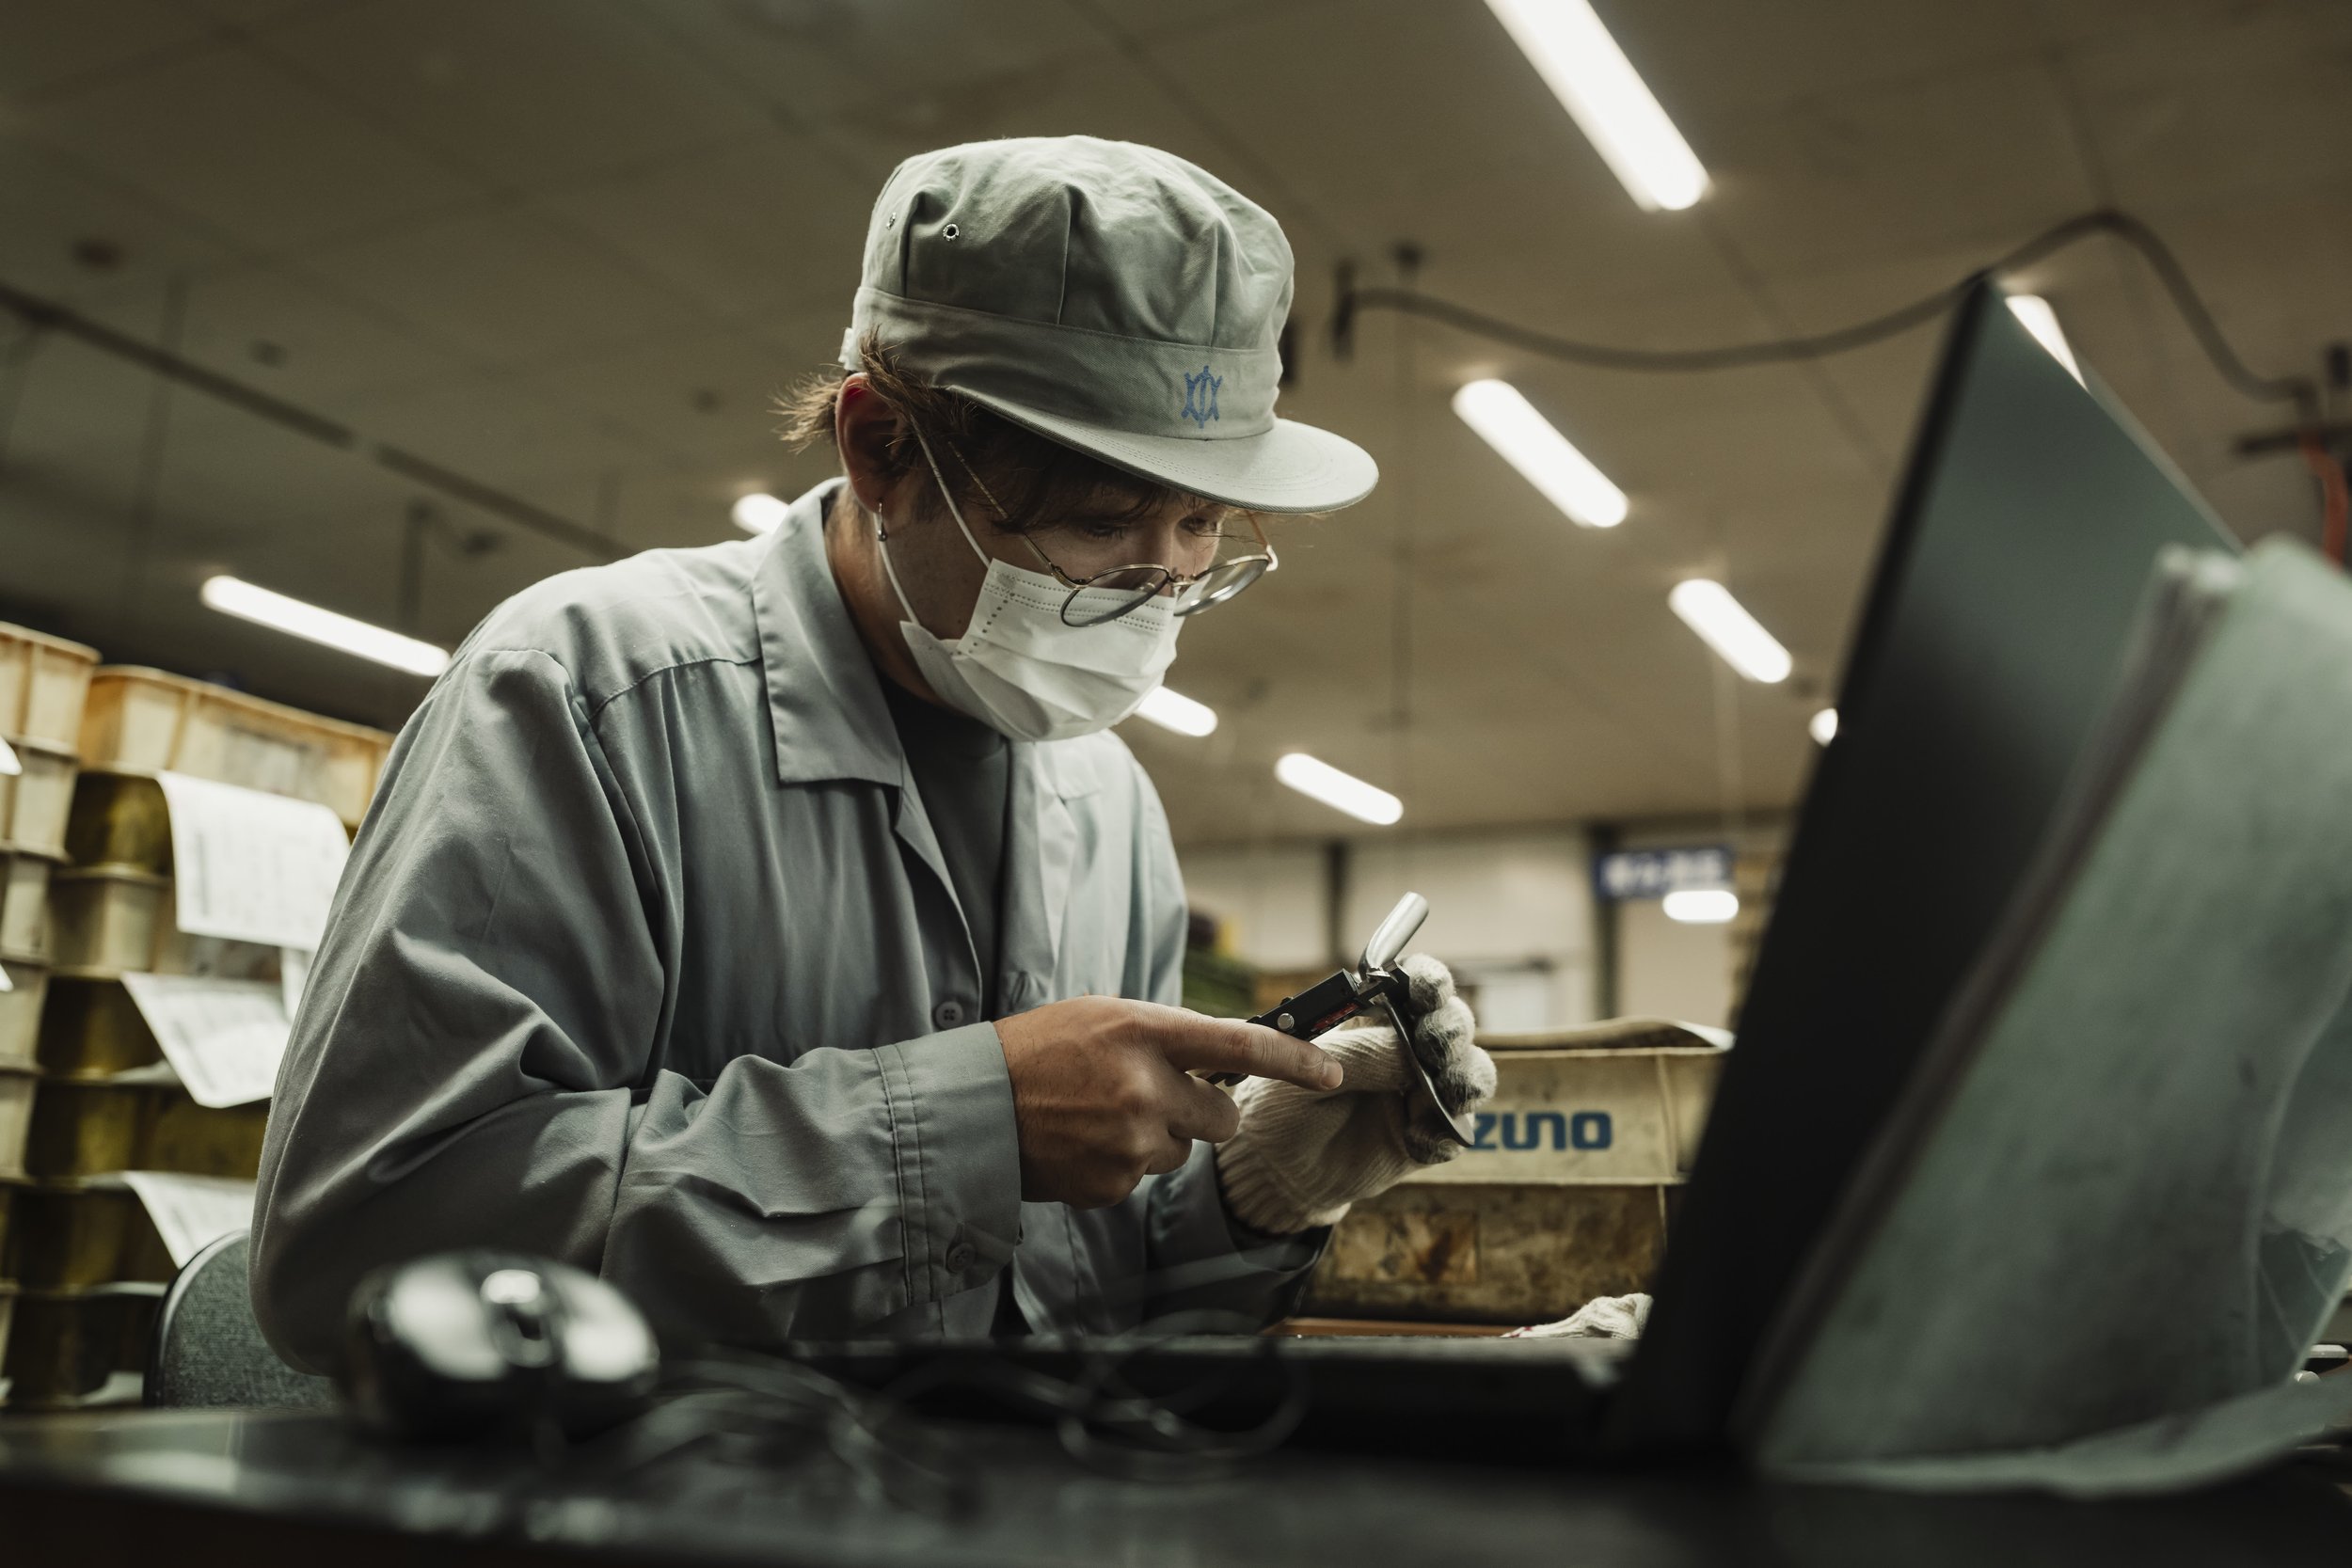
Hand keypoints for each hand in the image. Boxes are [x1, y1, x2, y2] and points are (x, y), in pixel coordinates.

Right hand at [994, 998, 1342, 1209]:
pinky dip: (1121, 1164)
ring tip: (1099, 1117)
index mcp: (1143, 1031)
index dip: (1294, 1060)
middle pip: (1222, 1116)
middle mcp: (1143, 1087)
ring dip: (1156, 1137)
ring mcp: (1129, 1142)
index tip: (1330, 1072)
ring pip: (1181, 1150)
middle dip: (1205, 1112)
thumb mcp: (1103, 1018)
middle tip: (1159, 1098)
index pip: (1239, 1045)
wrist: (973, 1107)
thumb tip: (1225, 1058)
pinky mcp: (1112, 1185)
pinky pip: (1143, 1177)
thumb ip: (1166, 1037)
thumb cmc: (1037, 1051)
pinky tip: (1083, 1143)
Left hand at [1216, 955, 1495, 1234]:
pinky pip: (1454, 1134)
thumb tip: (1410, 1053)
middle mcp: (1408, 1052)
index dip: (1430, 981)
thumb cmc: (1283, 1104)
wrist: (1276, 1167)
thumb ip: (1358, 1056)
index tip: (1427, 991)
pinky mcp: (1425, 1139)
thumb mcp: (1304, 1069)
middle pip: (1454, 1025)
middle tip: (1432, 1047)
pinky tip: (1416, 1140)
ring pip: (1470, 1074)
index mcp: (1377, 1021)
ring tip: (1444, 1093)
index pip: (1416, 988)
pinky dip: (1444, 1135)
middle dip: (1452, 1029)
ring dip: (1466, 1077)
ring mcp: (1421, 1095)